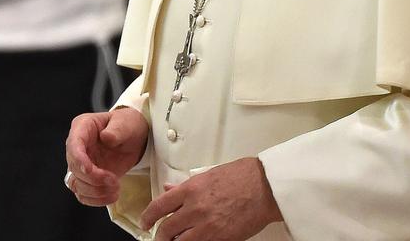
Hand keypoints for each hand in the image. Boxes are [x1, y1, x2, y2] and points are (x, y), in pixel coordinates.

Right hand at [65, 107, 148, 205]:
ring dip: (95, 191)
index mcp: (82, 127)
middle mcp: (77, 146)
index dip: (79, 160)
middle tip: (114, 181)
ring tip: (116, 188)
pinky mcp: (86, 179)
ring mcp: (80, 164)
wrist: (133, 139)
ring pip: (76, 184)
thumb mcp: (125, 123)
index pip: (73, 145)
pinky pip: (83, 194)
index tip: (90, 171)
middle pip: (73, 168)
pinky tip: (111, 195)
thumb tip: (106, 137)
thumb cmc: (127, 126)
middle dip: (94, 179)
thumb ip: (116, 129)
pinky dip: (96, 199)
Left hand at [140, 157, 281, 240]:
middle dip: (160, 236)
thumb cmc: (240, 176)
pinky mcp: (221, 239)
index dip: (147, 217)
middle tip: (158, 238)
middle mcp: (194, 209)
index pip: (158, 206)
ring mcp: (207, 226)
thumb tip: (169, 189)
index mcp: (190, 189)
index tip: (145, 223)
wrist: (264, 187)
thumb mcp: (207, 175)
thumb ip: (185, 185)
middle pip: (166, 229)